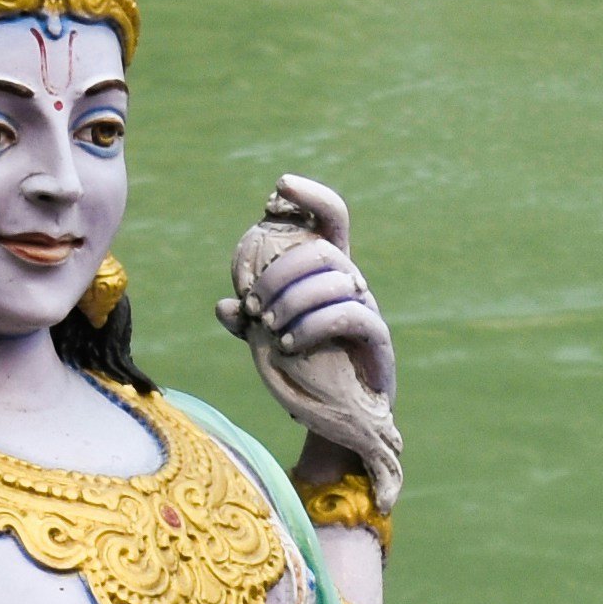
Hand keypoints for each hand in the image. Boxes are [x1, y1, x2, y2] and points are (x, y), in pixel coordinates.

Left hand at [217, 174, 402, 504]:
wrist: (339, 419)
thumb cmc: (308, 371)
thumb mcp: (270, 342)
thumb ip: (248, 324)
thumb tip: (224, 308)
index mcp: (327, 275)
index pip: (332, 220)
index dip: (311, 197)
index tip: (280, 184)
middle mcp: (352, 284)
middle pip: (324, 251)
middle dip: (281, 272)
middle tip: (252, 303)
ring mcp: (368, 308)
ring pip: (336, 279)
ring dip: (292, 301)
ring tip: (266, 328)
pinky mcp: (377, 337)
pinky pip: (350, 315)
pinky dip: (312, 325)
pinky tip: (287, 346)